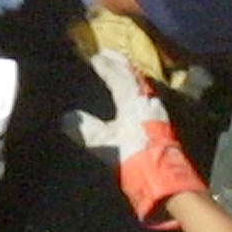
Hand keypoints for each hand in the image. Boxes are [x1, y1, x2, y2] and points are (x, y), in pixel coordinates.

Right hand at [67, 49, 204, 224]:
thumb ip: (87, 130)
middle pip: (133, 75)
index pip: (118, 75)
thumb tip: (66, 118)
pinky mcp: (161, 123)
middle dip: (120, 63)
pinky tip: (134, 96)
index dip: (106, 65)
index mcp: (132, 100)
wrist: (164, 178)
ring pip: (142, 85)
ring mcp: (156, 111)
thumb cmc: (133, 156)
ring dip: (130, 75)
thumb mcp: (105, 144)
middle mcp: (146, 100)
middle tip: (107, 54)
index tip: (94, 57)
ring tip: (119, 70)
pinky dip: (136, 88)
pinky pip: (146, 96)